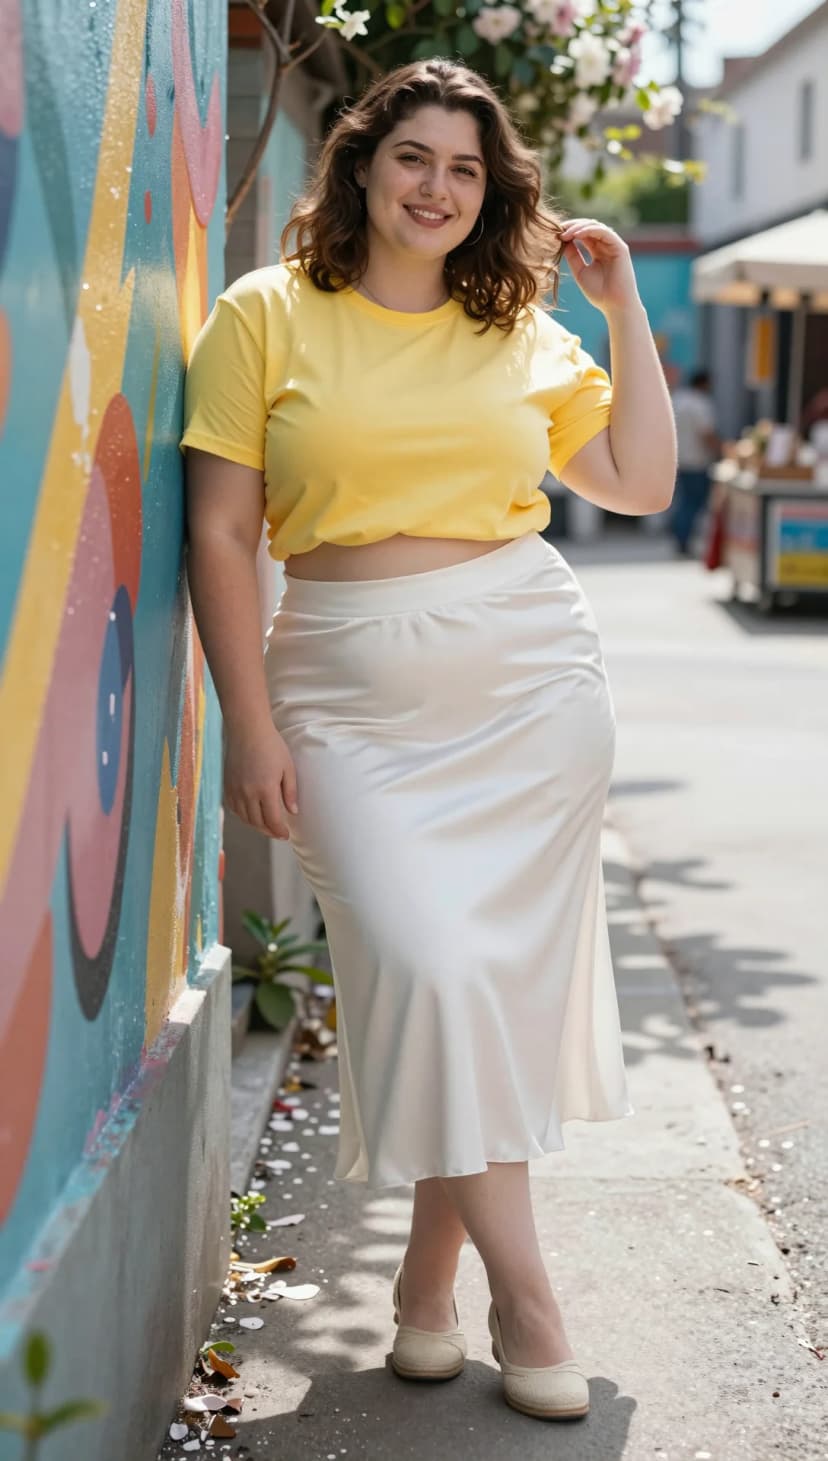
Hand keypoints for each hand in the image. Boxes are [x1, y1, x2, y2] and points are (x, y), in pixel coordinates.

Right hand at [224, 724, 297, 839]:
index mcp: (265, 790)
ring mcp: (235, 790)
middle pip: (257, 822)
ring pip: (244, 818)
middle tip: (278, 833)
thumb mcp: (288, 768)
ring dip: (256, 825)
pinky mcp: (227, 785)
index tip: (285, 835)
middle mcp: (248, 794)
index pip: (272, 820)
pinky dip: (243, 816)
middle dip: (269, 831)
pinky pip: (234, 808)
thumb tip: (292, 811)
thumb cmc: (271, 746)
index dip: (279, 831)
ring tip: (266, 826)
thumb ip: (290, 792)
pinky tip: (250, 814)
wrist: (247, 730)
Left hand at [559, 219, 639, 315]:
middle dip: (572, 226)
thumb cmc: (599, 293)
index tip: (554, 234)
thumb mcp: (580, 271)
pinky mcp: (620, 247)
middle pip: (588, 227)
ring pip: (596, 226)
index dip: (569, 231)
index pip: (583, 234)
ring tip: (565, 233)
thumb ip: (573, 256)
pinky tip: (576, 235)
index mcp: (598, 251)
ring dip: (579, 227)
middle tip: (558, 229)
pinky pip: (604, 232)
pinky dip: (589, 230)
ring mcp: (614, 245)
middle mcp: (606, 245)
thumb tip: (562, 241)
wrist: (615, 305)